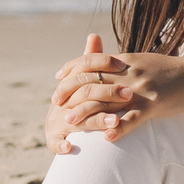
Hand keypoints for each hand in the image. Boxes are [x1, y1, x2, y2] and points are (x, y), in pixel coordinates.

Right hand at [45, 36, 111, 150]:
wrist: (60, 129)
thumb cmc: (79, 101)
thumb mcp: (86, 81)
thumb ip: (91, 60)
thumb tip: (94, 35)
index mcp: (69, 83)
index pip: (84, 67)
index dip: (101, 63)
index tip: (122, 63)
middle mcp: (62, 100)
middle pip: (85, 92)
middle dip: (107, 94)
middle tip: (129, 95)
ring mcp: (57, 120)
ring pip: (77, 118)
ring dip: (97, 120)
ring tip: (115, 121)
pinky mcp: (54, 139)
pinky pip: (56, 142)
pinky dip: (62, 145)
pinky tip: (72, 148)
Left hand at [50, 39, 183, 141]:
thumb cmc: (169, 70)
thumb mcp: (142, 61)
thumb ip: (122, 65)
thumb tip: (102, 67)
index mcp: (124, 61)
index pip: (90, 62)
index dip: (71, 70)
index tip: (58, 79)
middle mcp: (128, 74)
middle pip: (92, 82)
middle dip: (71, 94)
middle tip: (57, 107)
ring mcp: (140, 90)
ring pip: (106, 102)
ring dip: (86, 114)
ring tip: (69, 125)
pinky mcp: (153, 105)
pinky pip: (132, 119)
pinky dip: (117, 128)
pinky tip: (105, 138)